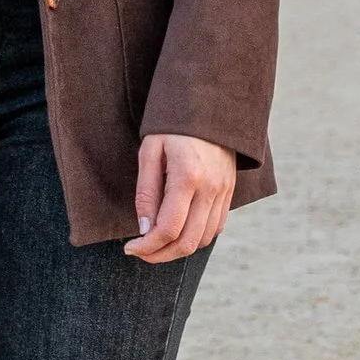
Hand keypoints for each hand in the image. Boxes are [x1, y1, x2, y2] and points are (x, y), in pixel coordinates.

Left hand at [126, 132, 235, 263]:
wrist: (211, 104)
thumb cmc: (173, 125)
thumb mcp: (150, 151)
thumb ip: (147, 192)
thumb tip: (144, 229)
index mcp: (188, 176)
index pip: (168, 228)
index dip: (147, 246)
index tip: (130, 247)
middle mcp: (211, 189)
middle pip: (187, 241)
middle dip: (160, 255)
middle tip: (141, 252)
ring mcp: (224, 192)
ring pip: (203, 240)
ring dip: (178, 250)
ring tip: (156, 244)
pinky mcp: (229, 192)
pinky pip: (215, 228)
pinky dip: (195, 238)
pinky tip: (178, 232)